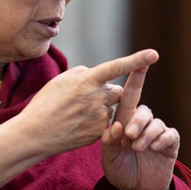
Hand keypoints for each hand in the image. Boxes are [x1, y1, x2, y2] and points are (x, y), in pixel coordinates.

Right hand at [16, 49, 159, 156]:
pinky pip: (106, 123)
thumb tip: (96, 73)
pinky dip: (96, 122)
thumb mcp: (59, 81)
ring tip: (76, 114)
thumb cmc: (45, 104)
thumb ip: (82, 73)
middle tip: (86, 98)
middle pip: (118, 91)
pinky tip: (78, 125)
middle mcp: (97, 99)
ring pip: (111, 108)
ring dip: (100, 108)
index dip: (137, 60)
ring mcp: (100, 117)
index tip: (154, 54)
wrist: (35, 135)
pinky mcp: (100, 133)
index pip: (117, 68)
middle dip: (108, 93)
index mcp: (87, 81)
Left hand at [101, 50, 178, 189]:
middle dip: (137, 121)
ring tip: (137, 148)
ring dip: (146, 135)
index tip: (142, 59)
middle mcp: (142, 123)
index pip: (130, 94)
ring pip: (156, 122)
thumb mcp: (108, 157)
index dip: (136, 76)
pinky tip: (155, 149)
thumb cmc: (119, 169)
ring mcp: (157, 133)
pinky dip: (161, 140)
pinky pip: (169, 134)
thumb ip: (109, 141)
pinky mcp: (170, 144)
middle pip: (143, 109)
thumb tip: (116, 126)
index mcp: (125, 121)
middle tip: (129, 137)